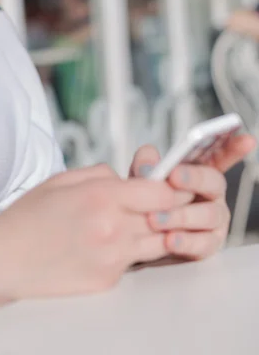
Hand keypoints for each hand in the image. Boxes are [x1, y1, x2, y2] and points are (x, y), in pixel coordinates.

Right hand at [0, 164, 177, 299]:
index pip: (162, 193)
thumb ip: (104, 174)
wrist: (4, 259)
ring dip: (153, 231)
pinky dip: (129, 251)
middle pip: (166, 218)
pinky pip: (133, 261)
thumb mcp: (64, 179)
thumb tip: (130, 179)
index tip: (165, 185)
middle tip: (158, 203)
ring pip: (157, 243)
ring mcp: (112, 259)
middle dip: (167, 209)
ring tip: (134, 222)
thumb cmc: (29, 216)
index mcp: (102, 197)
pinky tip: (107, 243)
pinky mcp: (108, 281)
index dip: (169, 187)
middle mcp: (113, 229)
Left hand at [131, 135, 255, 260]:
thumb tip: (148, 167)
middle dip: (194, 177)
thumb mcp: (142, 175)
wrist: (137, 235)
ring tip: (156, 218)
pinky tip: (169, 240)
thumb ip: (146, 162)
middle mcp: (212, 194)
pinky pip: (202, 244)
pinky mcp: (208, 244)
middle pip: (214, 181)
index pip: (220, 156)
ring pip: (209, 215)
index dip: (234, 147)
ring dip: (182, 215)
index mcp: (199, 171)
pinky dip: (184, 242)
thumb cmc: (146, 199)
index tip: (247, 139)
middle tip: (173, 177)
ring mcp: (213, 220)